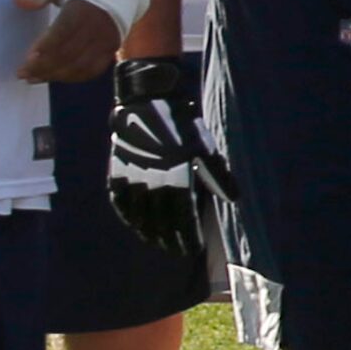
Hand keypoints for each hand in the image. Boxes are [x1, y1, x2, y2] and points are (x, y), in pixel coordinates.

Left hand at [16, 0, 119, 82]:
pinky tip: (55, 76)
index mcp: (84, 6)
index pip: (63, 31)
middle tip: (22, 73)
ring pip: (80, 66)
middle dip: (44, 66)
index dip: (46, 47)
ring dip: (56, 75)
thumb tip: (18, 1)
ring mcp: (107, 40)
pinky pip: (92, 70)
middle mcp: (98, 26)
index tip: (27, 58)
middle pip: (70, 53)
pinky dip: (73, 77)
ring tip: (34, 77)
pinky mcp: (111, 49)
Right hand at [108, 55, 236, 256]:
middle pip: (161, 224)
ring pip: (139, 217)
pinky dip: (127, 216)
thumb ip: (218, 176)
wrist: (149, 99)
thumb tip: (233, 199)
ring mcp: (133, 179)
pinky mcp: (117, 171)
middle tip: (175, 250)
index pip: (184, 221)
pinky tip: (134, 224)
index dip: (188, 238)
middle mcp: (154, 184)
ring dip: (148, 233)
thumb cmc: (183, 124)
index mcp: (178, 180)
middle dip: (169, 240)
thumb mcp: (206, 148)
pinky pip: (120, 202)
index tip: (192, 249)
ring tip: (155, 242)